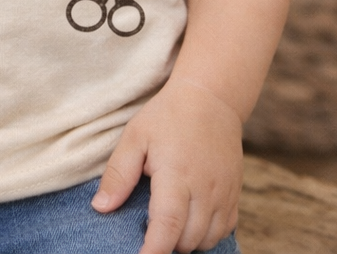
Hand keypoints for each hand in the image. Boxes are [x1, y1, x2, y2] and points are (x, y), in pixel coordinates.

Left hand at [91, 78, 242, 253]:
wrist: (210, 98)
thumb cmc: (167, 116)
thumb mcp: (135, 137)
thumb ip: (119, 174)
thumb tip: (101, 207)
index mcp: (176, 174)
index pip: (168, 225)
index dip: (155, 250)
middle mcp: (205, 188)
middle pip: (187, 239)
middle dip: (166, 244)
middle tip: (147, 230)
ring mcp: (224, 193)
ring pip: (207, 239)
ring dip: (186, 242)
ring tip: (167, 224)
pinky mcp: (235, 194)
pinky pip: (224, 229)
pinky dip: (206, 235)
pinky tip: (190, 221)